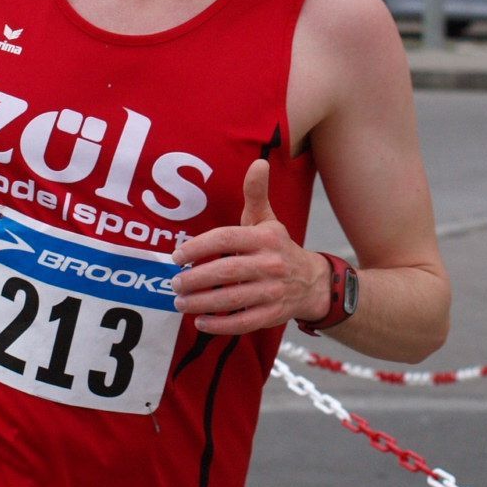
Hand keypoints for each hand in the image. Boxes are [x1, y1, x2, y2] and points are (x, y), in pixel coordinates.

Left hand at [170, 160, 327, 335]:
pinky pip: (243, 322)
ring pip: (232, 299)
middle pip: (226, 271)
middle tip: (174, 282)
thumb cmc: (278, 247)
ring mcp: (273, 291)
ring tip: (180, 302)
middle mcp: (271, 264)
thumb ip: (256, 193)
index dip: (199, 247)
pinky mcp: (273, 314)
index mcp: (265, 238)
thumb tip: (258, 162)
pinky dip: (220, 324)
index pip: (227, 239)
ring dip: (202, 302)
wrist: (312, 281)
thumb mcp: (267, 219)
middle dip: (195, 278)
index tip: (177, 255)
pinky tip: (200, 321)